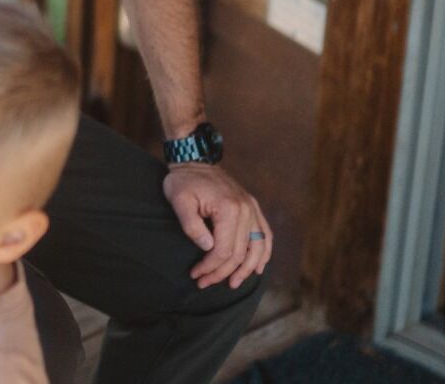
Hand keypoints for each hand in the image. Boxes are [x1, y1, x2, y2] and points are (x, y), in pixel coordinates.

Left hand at [164, 164, 272, 289]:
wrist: (195, 160)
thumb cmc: (183, 181)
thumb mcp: (179, 201)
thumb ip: (191, 226)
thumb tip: (208, 248)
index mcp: (229, 209)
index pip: (224, 250)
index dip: (211, 267)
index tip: (196, 274)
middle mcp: (246, 210)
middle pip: (240, 253)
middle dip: (222, 272)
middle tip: (204, 282)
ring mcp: (252, 208)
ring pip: (258, 248)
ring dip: (247, 269)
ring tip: (233, 283)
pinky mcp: (252, 207)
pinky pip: (265, 235)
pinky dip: (264, 253)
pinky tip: (257, 268)